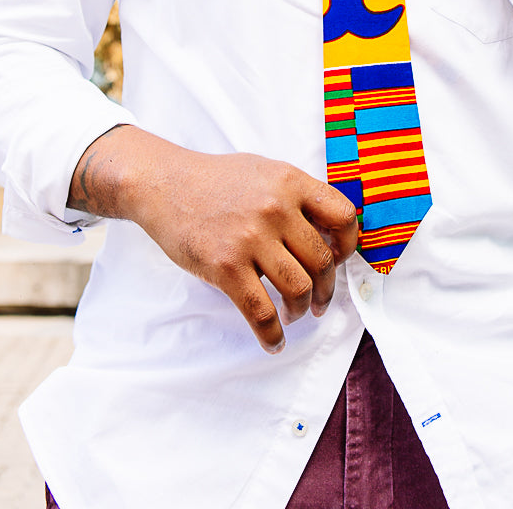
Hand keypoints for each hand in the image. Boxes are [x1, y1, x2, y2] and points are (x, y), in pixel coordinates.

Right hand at [69, 128, 358, 352]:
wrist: (164, 183)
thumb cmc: (218, 180)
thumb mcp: (266, 171)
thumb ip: (298, 196)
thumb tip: (331, 233)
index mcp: (291, 182)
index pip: (343, 216)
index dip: (348, 244)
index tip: (338, 261)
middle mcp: (276, 208)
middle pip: (322, 260)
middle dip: (325, 289)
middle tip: (318, 301)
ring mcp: (250, 237)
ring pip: (297, 288)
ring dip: (300, 310)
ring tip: (293, 314)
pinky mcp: (225, 265)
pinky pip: (260, 311)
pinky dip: (271, 334)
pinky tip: (274, 342)